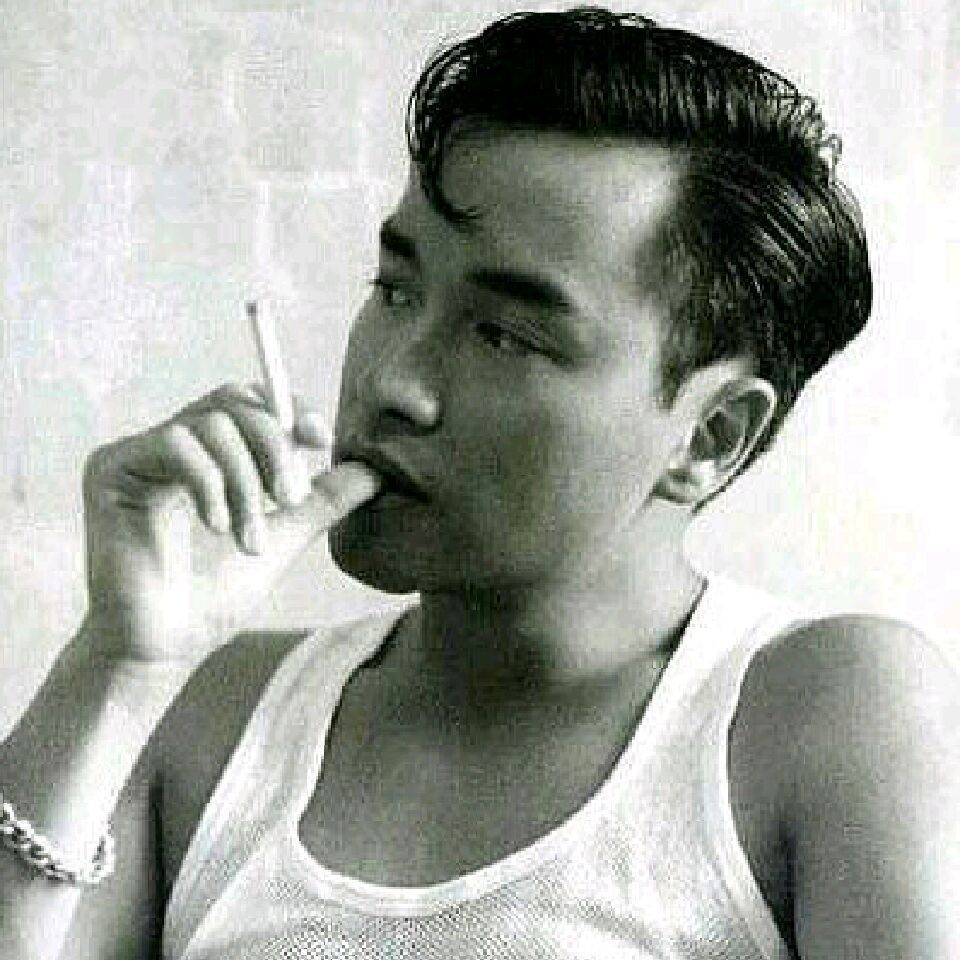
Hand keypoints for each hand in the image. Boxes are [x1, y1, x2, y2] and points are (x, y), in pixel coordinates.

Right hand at [81, 383, 379, 666]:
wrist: (165, 646)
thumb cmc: (216, 597)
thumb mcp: (285, 537)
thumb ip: (322, 501)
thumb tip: (375, 471)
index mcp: (208, 454)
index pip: (251, 402)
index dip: (289, 409)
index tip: (321, 439)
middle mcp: (172, 444)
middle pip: (235, 403)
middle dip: (273, 447)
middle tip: (288, 498)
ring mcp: (139, 453)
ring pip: (211, 424)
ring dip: (244, 481)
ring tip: (249, 537)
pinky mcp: (111, 468)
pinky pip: (175, 445)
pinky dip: (208, 483)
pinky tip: (216, 526)